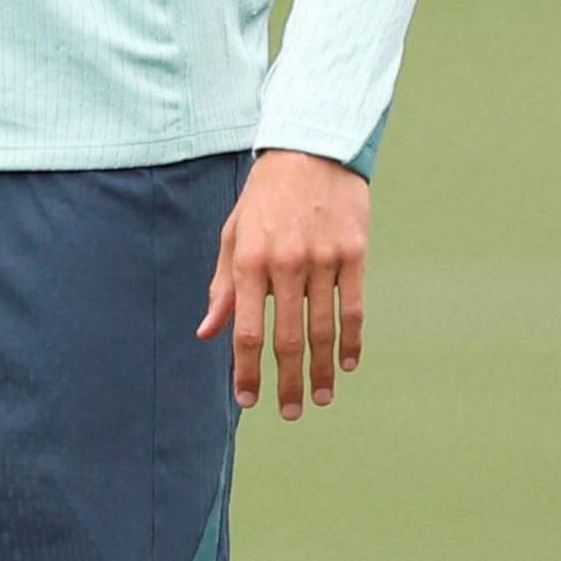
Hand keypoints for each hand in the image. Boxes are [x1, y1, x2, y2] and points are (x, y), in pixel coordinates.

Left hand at [195, 148, 368, 418]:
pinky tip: (347, 364)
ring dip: (322, 370)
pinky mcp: (354, 253)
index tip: (248, 399)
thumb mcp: (233, 234)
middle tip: (289, 413)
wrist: (311, 148)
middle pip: (288, 339)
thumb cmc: (265, 196)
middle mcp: (286, 263)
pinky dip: (352, 340)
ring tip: (319, 399)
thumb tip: (206, 332)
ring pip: (324, 330)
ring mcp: (324, 259)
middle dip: (287, 382)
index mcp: (250, 260)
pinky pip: (354, 307)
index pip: (246, 330)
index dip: (246, 370)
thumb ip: (222, 286)